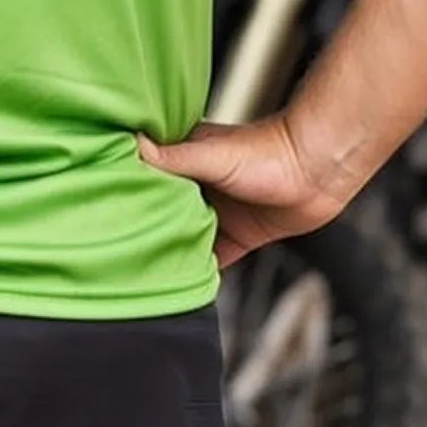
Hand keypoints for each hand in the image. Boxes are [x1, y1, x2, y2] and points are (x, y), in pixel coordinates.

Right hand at [137, 117, 352, 267]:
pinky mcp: (241, 235)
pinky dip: (203, 270)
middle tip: (123, 249)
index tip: (108, 210)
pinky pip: (216, 258)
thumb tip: (132, 143)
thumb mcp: (211, 155)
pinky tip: (187, 284)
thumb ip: (172, 156)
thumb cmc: (268, 152)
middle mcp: (200, 186)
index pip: (148, 180)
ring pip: (188, 237)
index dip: (130, 194)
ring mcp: (221, 212)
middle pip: (165, 212)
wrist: (318, 170)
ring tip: (149, 269)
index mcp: (187, 160)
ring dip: (175, 250)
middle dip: (148, 227)